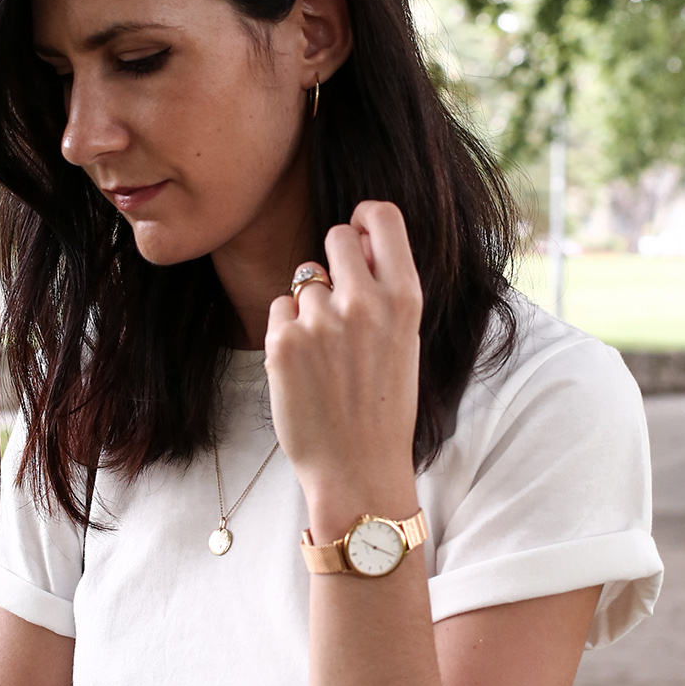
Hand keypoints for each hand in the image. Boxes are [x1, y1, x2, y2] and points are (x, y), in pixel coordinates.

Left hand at [265, 201, 422, 536]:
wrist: (357, 468)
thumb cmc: (384, 406)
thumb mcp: (405, 340)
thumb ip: (385, 288)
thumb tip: (357, 236)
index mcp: (404, 299)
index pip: (381, 217)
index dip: (364, 220)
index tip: (358, 235)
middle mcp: (363, 302)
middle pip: (335, 237)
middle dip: (333, 262)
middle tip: (339, 303)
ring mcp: (320, 321)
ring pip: (304, 282)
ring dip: (310, 308)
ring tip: (327, 356)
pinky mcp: (282, 342)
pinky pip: (279, 309)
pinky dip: (287, 332)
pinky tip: (306, 368)